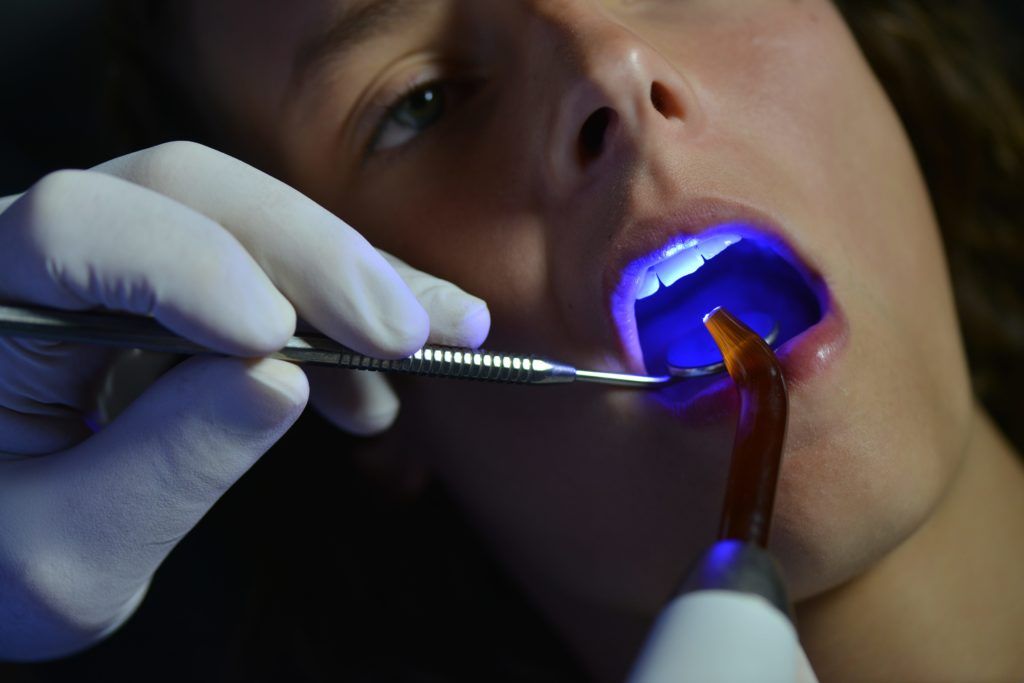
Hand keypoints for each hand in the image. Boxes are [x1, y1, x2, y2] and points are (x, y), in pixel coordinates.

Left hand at [0, 142, 488, 660]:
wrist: (4, 547)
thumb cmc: (4, 557)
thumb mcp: (66, 554)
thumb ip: (165, 465)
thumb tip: (281, 379)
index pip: (74, 226)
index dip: (186, 265)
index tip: (276, 340)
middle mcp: (41, 251)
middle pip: (186, 192)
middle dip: (313, 258)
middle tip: (408, 329)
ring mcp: (116, 256)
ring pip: (246, 219)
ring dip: (352, 278)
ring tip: (438, 335)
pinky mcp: (174, 282)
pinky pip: (270, 269)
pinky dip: (338, 317)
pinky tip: (375, 382)